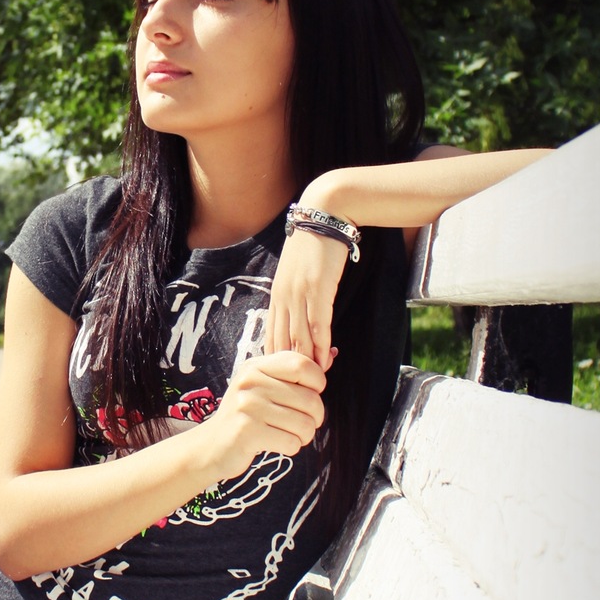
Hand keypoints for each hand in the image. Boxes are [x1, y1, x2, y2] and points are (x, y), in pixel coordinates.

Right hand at [199, 351, 328, 482]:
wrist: (211, 446)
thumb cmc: (246, 416)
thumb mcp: (264, 386)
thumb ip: (295, 373)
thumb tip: (333, 354)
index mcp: (257, 366)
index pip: (303, 364)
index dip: (317, 382)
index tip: (309, 394)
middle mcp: (251, 381)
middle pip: (311, 399)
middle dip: (315, 417)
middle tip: (301, 423)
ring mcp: (248, 406)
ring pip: (305, 424)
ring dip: (304, 436)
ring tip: (289, 434)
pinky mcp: (248, 432)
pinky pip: (292, 442)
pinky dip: (291, 448)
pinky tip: (277, 443)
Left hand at [265, 225, 346, 368]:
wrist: (324, 214)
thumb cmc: (314, 245)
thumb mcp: (298, 273)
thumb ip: (296, 295)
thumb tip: (303, 318)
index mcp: (276, 295)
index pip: (272, 336)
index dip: (279, 360)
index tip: (288, 378)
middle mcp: (283, 297)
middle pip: (282, 341)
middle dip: (291, 367)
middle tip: (301, 386)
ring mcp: (299, 293)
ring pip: (299, 337)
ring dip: (308, 362)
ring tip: (315, 380)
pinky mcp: (318, 289)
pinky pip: (318, 324)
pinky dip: (322, 345)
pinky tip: (327, 359)